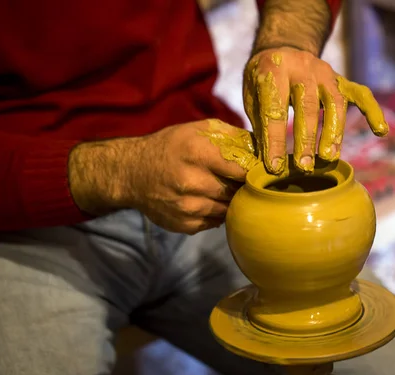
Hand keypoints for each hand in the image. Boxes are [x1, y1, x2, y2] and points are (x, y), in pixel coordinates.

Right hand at [69, 119, 257, 233]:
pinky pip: (214, 223)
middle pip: (236, 191)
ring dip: (229, 202)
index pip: (241, 169)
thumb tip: (262, 148)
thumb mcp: (197, 130)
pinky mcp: (184, 224)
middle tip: (242, 182)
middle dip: (241, 187)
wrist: (132, 172)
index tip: (260, 172)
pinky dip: (215, 213)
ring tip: (223, 190)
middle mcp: (192, 181)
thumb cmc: (171, 147)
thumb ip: (231, 136)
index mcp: (198, 154)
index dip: (254, 172)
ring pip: (228, 209)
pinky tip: (207, 201)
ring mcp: (187, 206)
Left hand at [243, 47, 388, 173]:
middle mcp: (302, 67)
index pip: (275, 109)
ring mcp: (325, 71)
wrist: (281, 49)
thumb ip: (260, 125)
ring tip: (328, 158)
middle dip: (306, 140)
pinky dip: (373, 111)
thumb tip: (266, 162)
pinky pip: (361, 94)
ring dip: (333, 132)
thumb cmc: (264, 82)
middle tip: (304, 167)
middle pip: (307, 106)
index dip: (275, 140)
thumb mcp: (252, 98)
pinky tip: (380, 131)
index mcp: (273, 69)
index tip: (275, 166)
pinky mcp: (341, 79)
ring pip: (334, 103)